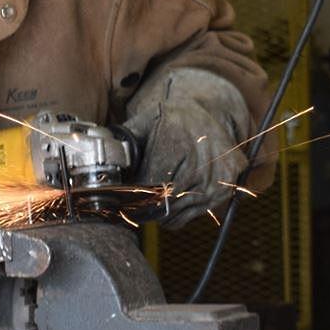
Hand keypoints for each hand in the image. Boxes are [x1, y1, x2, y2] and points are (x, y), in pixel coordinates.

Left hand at [122, 68, 251, 226]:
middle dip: (143, 207)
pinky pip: (193, 214)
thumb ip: (123, 140)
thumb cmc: (170, 120)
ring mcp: (217, 176)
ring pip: (177, 213)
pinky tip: (167, 202)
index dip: (134, 196)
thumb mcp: (144, 121)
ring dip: (158, 213)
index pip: (151, 185)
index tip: (122, 198)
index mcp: (179, 142)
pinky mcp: (227, 187)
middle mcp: (203, 161)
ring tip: (148, 202)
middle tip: (130, 206)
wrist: (207, 115)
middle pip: (164, 202)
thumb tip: (103, 157)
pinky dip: (176, 214)